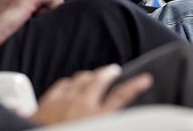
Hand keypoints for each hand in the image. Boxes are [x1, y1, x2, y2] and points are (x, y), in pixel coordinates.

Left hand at [30, 64, 153, 124]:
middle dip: (108, 72)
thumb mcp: (95, 127)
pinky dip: (69, 82)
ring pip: (80, 79)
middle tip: (114, 69)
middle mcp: (82, 105)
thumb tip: (108, 116)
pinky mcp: (47, 102)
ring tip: (94, 74)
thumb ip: (103, 120)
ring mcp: (63, 101)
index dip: (135, 85)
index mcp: (97, 117)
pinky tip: (70, 82)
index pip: (121, 96)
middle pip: (99, 81)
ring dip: (89, 75)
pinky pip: (61, 85)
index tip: (145, 78)